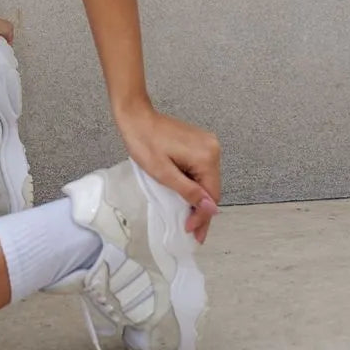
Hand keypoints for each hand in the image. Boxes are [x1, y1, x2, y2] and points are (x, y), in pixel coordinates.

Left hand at [115, 102, 220, 243]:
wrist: (136, 117)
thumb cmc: (144, 143)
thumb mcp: (163, 173)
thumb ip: (188, 191)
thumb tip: (211, 209)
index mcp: (206, 156)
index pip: (211, 195)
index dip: (202, 216)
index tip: (192, 232)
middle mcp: (213, 148)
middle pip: (211, 188)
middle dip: (201, 211)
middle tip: (193, 232)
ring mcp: (207, 144)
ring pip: (207, 180)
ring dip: (198, 199)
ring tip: (190, 220)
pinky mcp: (199, 143)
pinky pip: (201, 170)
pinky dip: (195, 185)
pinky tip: (188, 198)